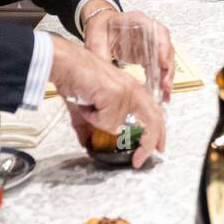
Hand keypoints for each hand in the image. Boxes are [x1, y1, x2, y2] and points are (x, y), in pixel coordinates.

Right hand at [49, 37, 165, 167]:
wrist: (65, 63)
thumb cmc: (76, 78)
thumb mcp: (87, 107)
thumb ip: (90, 127)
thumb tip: (87, 145)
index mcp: (132, 89)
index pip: (154, 113)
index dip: (157, 132)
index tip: (157, 147)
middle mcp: (133, 89)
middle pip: (153, 120)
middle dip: (149, 143)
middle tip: (140, 159)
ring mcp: (126, 92)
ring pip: (117, 124)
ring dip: (98, 122)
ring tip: (88, 106)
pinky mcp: (116, 94)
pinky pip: (105, 120)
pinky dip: (92, 117)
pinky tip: (86, 103)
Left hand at [82, 10, 175, 102]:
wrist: (101, 27)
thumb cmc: (100, 27)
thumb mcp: (96, 40)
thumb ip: (100, 55)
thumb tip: (102, 74)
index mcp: (137, 20)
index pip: (156, 31)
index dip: (163, 46)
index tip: (163, 63)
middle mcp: (149, 31)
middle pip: (166, 47)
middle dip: (167, 67)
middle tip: (165, 84)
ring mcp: (152, 42)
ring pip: (166, 58)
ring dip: (167, 75)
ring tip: (164, 91)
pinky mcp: (150, 54)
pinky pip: (159, 66)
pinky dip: (161, 79)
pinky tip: (160, 91)